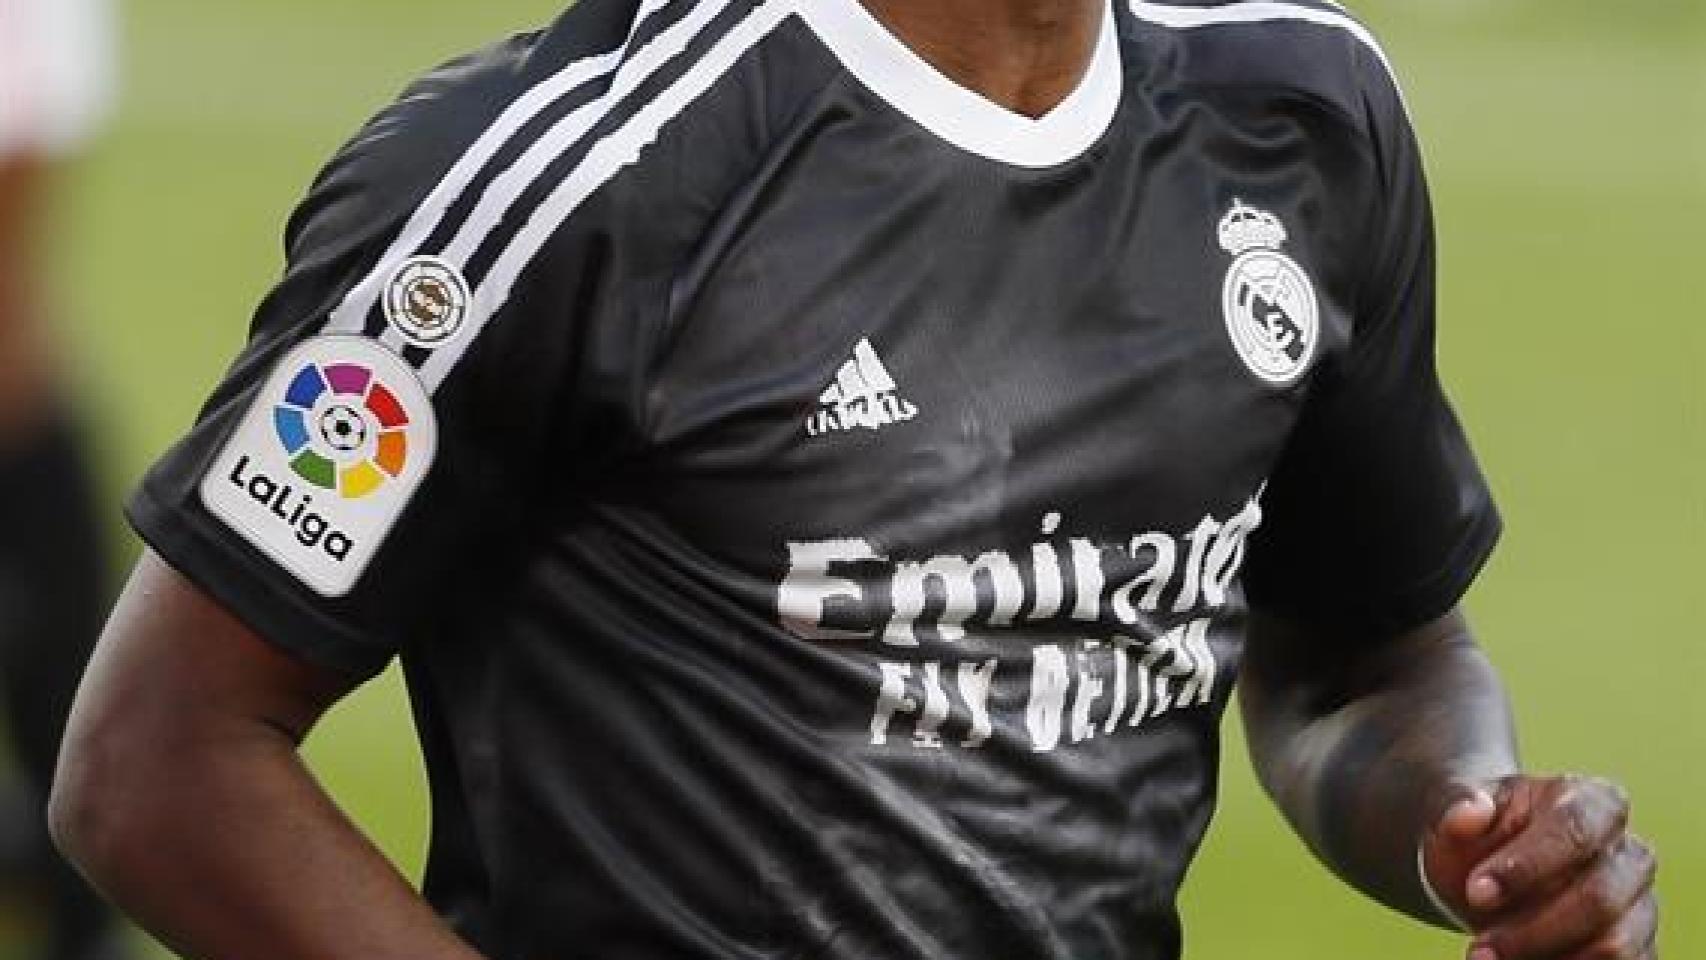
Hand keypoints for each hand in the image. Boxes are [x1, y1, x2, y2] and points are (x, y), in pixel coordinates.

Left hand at [1422, 776, 1657, 959]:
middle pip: (1600, 898)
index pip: (1575, 828)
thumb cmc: (1477, 839)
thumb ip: (1456, 804)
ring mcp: (1639, 905)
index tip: (1477, 892)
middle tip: (1479, 949)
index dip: (1527, 865)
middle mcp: (1628, 854)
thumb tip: (1470, 810)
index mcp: (1593, 801)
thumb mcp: (1455, 815)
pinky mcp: (1638, 949)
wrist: (1485, 875)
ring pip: (1615, 945)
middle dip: (1533, 931)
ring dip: (1546, 959)